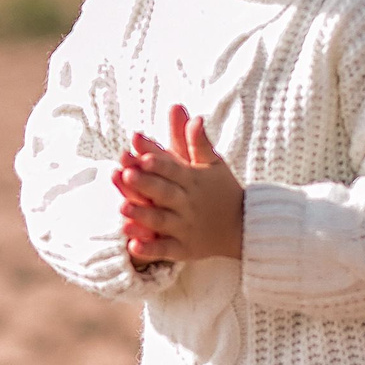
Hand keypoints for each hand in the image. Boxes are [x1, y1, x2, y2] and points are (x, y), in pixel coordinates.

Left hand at [114, 104, 243, 263]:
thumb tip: (192, 115)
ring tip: (122, 209)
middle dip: (146, 185)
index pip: (174, 169)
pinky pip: (165, 250)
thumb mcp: (212, 163)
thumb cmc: (221, 189)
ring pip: (161, 222)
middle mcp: (188, 204)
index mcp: (193, 180)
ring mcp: (185, 228)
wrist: (243, 226)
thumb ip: (197, 141)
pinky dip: (150, 250)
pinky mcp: (183, 249)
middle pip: (164, 193)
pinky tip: (131, 246)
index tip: (141, 154)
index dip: (159, 162)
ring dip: (142, 217)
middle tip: (125, 175)